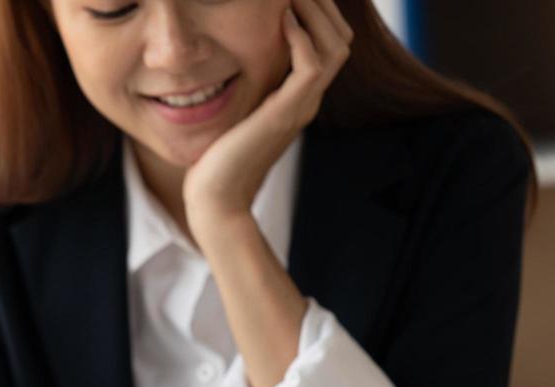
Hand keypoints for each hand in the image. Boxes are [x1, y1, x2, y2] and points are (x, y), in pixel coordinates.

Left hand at [184, 0, 352, 243]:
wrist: (214, 200)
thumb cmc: (217, 159)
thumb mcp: (236, 111)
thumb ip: (248, 87)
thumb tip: (239, 59)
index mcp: (299, 98)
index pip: (328, 44)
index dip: (318, 13)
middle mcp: (307, 101)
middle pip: (340, 39)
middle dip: (323, 5)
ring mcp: (300, 108)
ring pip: (334, 47)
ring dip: (317, 12)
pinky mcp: (284, 115)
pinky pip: (311, 66)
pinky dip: (302, 37)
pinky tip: (282, 19)